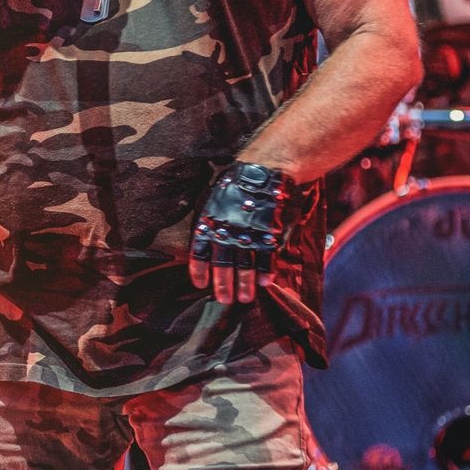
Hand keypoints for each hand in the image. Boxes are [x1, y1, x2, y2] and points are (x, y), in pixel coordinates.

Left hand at [189, 163, 306, 306]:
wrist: (266, 168)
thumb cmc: (238, 181)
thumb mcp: (215, 196)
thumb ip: (210, 219)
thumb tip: (206, 238)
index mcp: (209, 220)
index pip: (200, 252)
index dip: (199, 271)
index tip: (200, 285)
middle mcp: (226, 230)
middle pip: (223, 264)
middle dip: (223, 285)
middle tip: (226, 300)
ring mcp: (248, 233)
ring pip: (245, 266)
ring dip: (245, 284)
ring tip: (246, 298)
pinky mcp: (269, 233)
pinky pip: (266, 258)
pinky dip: (266, 272)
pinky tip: (266, 283)